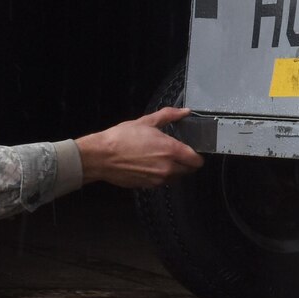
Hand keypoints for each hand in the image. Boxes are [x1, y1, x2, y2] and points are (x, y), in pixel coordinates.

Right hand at [77, 107, 203, 188]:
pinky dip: (161, 175)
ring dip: (174, 170)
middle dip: (186, 163)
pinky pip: (162, 182)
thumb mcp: (146, 121)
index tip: (192, 150)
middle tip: (177, 153)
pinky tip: (150, 165)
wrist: (101, 156)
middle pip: (189, 171)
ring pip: (176, 178)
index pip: (197, 161)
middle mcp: (168, 168)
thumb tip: (185, 111)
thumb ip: (169, 115)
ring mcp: (158, 180)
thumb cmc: (122, 137)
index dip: (197, 155)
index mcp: (171, 151)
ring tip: (161, 158)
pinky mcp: (148, 186)